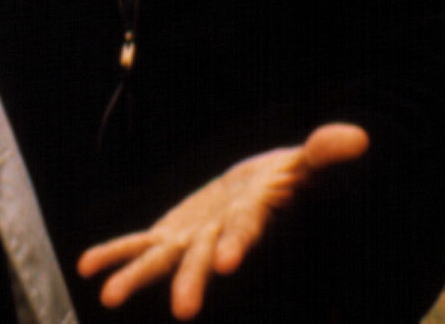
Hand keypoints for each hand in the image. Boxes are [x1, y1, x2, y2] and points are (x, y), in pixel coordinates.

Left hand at [75, 124, 368, 317]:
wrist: (257, 190)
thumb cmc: (283, 178)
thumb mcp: (301, 162)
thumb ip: (322, 153)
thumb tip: (356, 139)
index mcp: (249, 219)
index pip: (244, 234)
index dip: (237, 246)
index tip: (228, 264)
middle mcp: (217, 236)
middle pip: (203, 259)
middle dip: (192, 282)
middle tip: (182, 313)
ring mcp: (191, 237)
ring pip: (160, 259)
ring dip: (135, 276)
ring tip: (108, 294)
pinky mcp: (171, 232)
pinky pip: (138, 243)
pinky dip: (114, 251)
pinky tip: (88, 264)